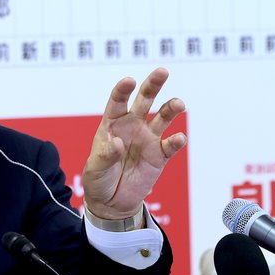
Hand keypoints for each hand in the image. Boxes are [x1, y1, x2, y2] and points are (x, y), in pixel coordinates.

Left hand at [81, 67, 186, 220]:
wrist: (112, 203)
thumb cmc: (98, 180)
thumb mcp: (95, 169)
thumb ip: (105, 155)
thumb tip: (118, 142)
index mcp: (113, 123)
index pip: (118, 101)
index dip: (123, 89)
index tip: (130, 81)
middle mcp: (133, 126)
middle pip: (145, 100)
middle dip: (154, 84)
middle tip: (163, 71)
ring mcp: (148, 139)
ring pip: (163, 117)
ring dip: (172, 108)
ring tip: (178, 104)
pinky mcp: (160, 155)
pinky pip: (171, 145)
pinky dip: (177, 141)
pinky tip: (179, 138)